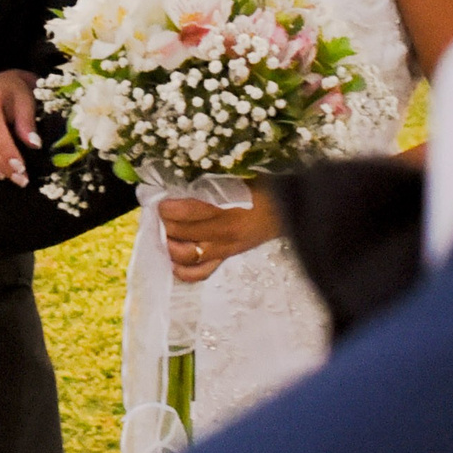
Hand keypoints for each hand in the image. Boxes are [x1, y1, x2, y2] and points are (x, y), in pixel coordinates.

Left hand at [160, 190, 281, 282]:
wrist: (291, 210)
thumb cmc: (263, 189)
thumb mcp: (238, 179)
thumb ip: (211, 183)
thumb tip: (181, 182)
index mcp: (228, 211)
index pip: (189, 213)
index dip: (170, 209)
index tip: (161, 202)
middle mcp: (224, 234)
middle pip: (183, 235)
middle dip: (166, 225)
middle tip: (160, 216)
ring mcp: (225, 249)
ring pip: (188, 257)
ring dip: (171, 247)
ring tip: (165, 235)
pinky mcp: (227, 258)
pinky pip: (202, 272)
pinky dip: (184, 271)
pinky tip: (173, 262)